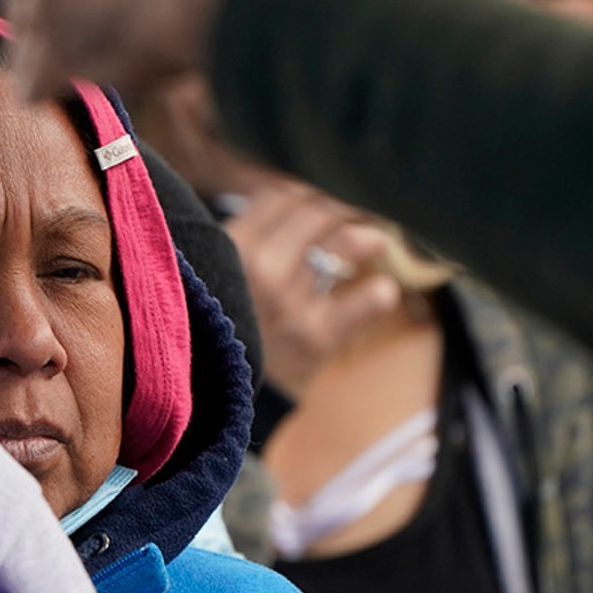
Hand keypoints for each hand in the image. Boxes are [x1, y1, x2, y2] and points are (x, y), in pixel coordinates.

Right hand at [226, 186, 401, 401]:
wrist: (209, 394)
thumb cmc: (213, 326)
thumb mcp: (210, 273)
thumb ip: (243, 238)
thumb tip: (293, 201)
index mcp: (228, 247)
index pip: (280, 198)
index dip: (304, 199)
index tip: (316, 208)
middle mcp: (259, 269)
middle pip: (315, 214)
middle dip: (337, 216)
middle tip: (350, 225)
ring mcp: (288, 303)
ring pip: (344, 243)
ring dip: (367, 238)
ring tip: (377, 243)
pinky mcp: (314, 338)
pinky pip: (368, 300)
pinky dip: (379, 293)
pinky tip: (382, 292)